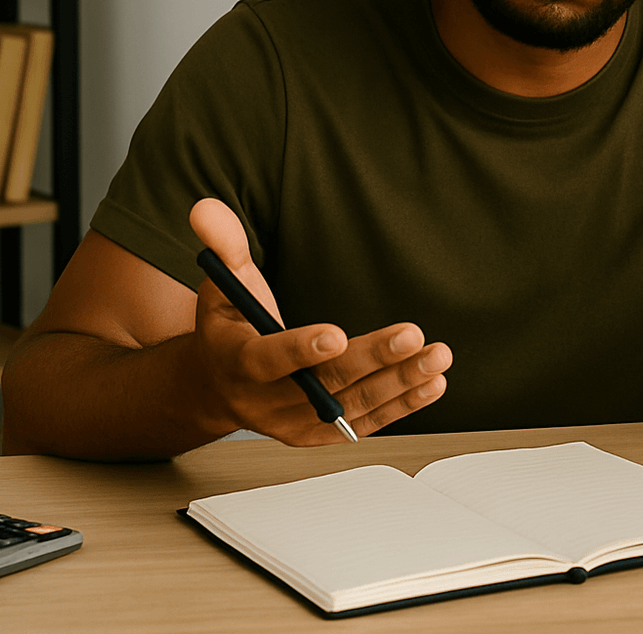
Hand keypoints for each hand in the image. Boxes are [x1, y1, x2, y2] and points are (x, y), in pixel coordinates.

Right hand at [187, 198, 450, 443]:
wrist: (220, 386)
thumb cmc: (229, 328)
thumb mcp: (221, 284)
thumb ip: (222, 246)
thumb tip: (206, 207)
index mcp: (236, 362)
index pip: (268, 360)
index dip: (301, 349)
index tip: (337, 334)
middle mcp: (264, 402)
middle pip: (323, 384)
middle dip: (371, 359)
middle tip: (411, 335)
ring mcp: (294, 424)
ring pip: (351, 407)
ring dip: (399, 383)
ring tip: (437, 357)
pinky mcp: (320, 435)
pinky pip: (364, 423)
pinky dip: (401, 405)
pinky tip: (432, 383)